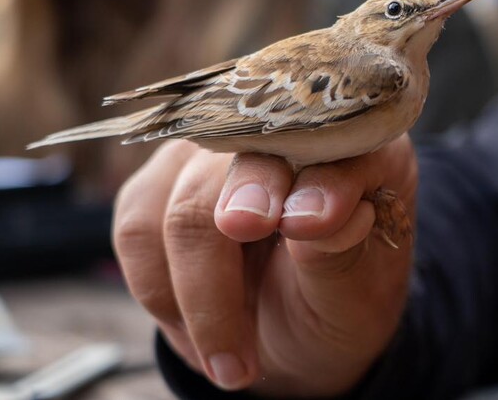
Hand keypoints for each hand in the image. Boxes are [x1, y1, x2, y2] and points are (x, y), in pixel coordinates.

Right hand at [113, 136, 417, 394]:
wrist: (296, 334)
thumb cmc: (339, 302)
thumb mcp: (357, 293)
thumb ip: (337, 250)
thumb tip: (307, 215)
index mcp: (360, 149)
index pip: (336, 143)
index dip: (319, 180)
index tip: (307, 227)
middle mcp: (280, 135)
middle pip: (243, 165)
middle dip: (232, 239)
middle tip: (240, 301)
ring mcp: (214, 155)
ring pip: (181, 207)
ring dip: (198, 296)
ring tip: (233, 361)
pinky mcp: (161, 184)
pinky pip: (137, 229)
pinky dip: (162, 293)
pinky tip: (201, 334)